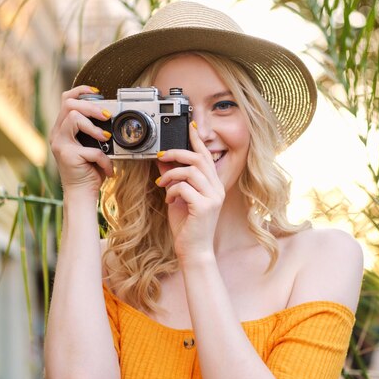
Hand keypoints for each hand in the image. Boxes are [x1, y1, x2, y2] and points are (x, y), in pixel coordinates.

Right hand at [49, 86, 113, 196]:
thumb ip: (94, 132)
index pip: (66, 100)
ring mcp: (60, 144)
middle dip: (91, 107)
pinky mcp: (68, 156)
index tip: (97, 93)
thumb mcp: (91, 146)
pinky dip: (104, 160)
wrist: (81, 193)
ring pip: (73, 118)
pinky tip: (108, 168)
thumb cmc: (89, 170)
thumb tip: (111, 118)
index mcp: (62, 129)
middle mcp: (57, 134)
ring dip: (94, 128)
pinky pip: (91, 150)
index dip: (80, 92)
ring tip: (106, 139)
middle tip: (107, 116)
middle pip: (69, 105)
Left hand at [156, 123, 224, 263]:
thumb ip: (174, 179)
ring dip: (171, 174)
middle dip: (177, 153)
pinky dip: (172, 190)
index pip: (207, 156)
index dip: (197, 140)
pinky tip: (169, 200)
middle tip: (161, 156)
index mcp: (214, 185)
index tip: (189, 126)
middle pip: (199, 159)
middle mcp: (217, 189)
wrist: (194, 252)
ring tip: (161, 184)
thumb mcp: (178, 198)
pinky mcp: (205, 206)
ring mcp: (213, 197)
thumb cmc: (187, 227)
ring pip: (191, 171)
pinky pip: (184, 187)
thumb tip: (162, 161)